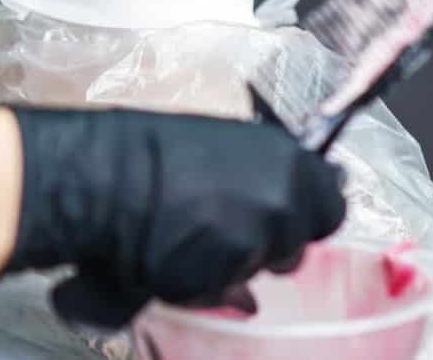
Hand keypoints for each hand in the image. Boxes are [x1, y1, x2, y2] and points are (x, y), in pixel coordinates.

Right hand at [3, 106, 345, 329]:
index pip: (332, 205)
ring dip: (234, 259)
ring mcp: (252, 249)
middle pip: (296, 243)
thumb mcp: (226, 141)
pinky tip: (174, 253)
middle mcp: (280, 208)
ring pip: (257, 269)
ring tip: (191, 233)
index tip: (283, 206)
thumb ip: (269, 169)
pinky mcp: (218, 283)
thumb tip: (303, 189)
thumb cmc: (152, 147)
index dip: (307, 210)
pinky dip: (203, 279)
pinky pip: (222, 290)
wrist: (101, 176)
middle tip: (225, 218)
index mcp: (289, 164)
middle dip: (268, 238)